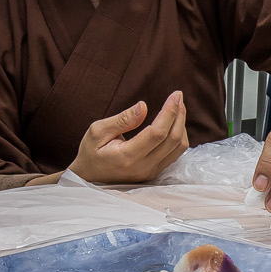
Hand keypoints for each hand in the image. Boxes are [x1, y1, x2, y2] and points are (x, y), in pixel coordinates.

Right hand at [68, 91, 187, 184]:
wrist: (89, 177)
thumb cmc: (91, 152)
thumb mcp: (98, 131)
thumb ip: (122, 119)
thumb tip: (144, 106)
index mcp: (127, 156)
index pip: (158, 133)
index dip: (170, 112)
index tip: (175, 94)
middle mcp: (143, 167)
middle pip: (173, 139)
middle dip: (179, 115)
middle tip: (178, 96)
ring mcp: (150, 172)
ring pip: (178, 148)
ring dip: (181, 125)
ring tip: (176, 107)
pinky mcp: (154, 173)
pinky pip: (175, 154)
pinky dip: (178, 136)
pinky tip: (173, 123)